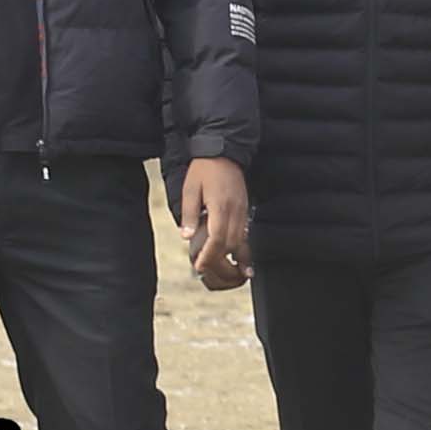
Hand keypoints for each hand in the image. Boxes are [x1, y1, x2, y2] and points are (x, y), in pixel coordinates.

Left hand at [178, 155, 251, 291]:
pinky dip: (244, 251)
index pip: (217, 238)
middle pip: (231, 245)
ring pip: (241, 242)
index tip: (200, 267)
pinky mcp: (244, 211)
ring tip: (235, 276)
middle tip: (210, 275)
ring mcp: (242, 212)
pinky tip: (243, 262)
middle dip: (221, 263)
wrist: (224, 152)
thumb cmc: (204, 170)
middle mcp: (235, 212)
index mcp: (220, 207)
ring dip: (237, 260)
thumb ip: (189, 213)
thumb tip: (185, 236)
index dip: (209, 256)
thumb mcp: (190, 189)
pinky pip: (245, 235)